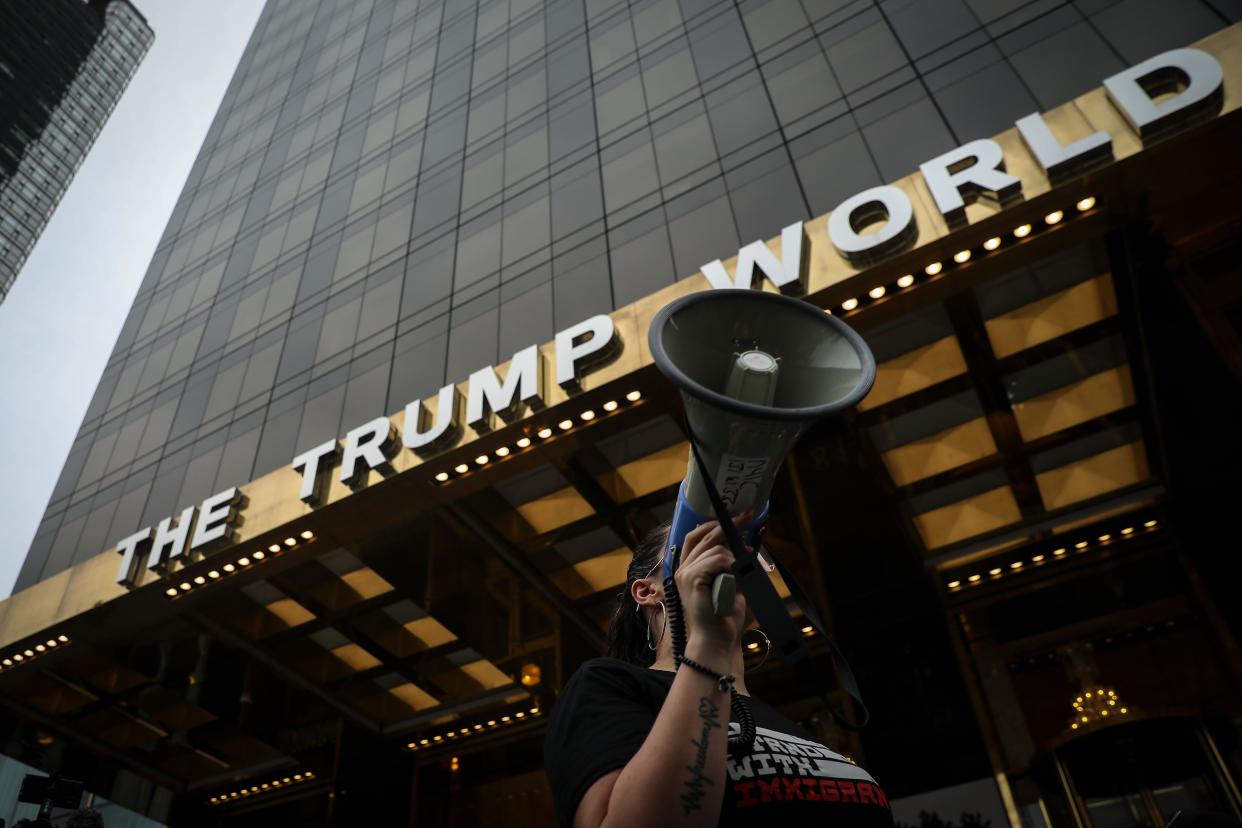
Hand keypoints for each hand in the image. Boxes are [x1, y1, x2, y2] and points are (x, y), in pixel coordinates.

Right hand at [674, 515, 749, 660]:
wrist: (717, 639)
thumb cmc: (725, 616)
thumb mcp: (732, 584)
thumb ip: (733, 565)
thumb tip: (746, 547)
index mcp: (689, 568)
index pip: (697, 536)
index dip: (715, 524)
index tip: (736, 516)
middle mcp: (683, 568)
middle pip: (704, 534)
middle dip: (727, 524)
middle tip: (747, 517)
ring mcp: (686, 573)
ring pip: (716, 547)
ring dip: (734, 557)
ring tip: (741, 574)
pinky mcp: (692, 578)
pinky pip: (719, 559)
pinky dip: (731, 566)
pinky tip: (734, 579)